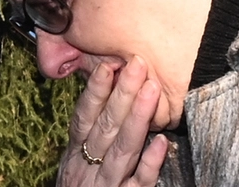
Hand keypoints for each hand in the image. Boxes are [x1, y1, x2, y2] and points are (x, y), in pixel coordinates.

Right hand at [56, 56, 167, 186]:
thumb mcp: (74, 167)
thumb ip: (86, 142)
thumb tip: (100, 102)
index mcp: (74, 157)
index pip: (83, 118)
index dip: (94, 91)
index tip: (108, 65)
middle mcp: (86, 169)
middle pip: (104, 127)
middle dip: (121, 93)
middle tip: (137, 64)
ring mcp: (105, 186)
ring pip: (121, 149)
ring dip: (137, 117)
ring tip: (152, 90)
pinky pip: (138, 183)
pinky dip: (150, 163)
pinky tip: (163, 143)